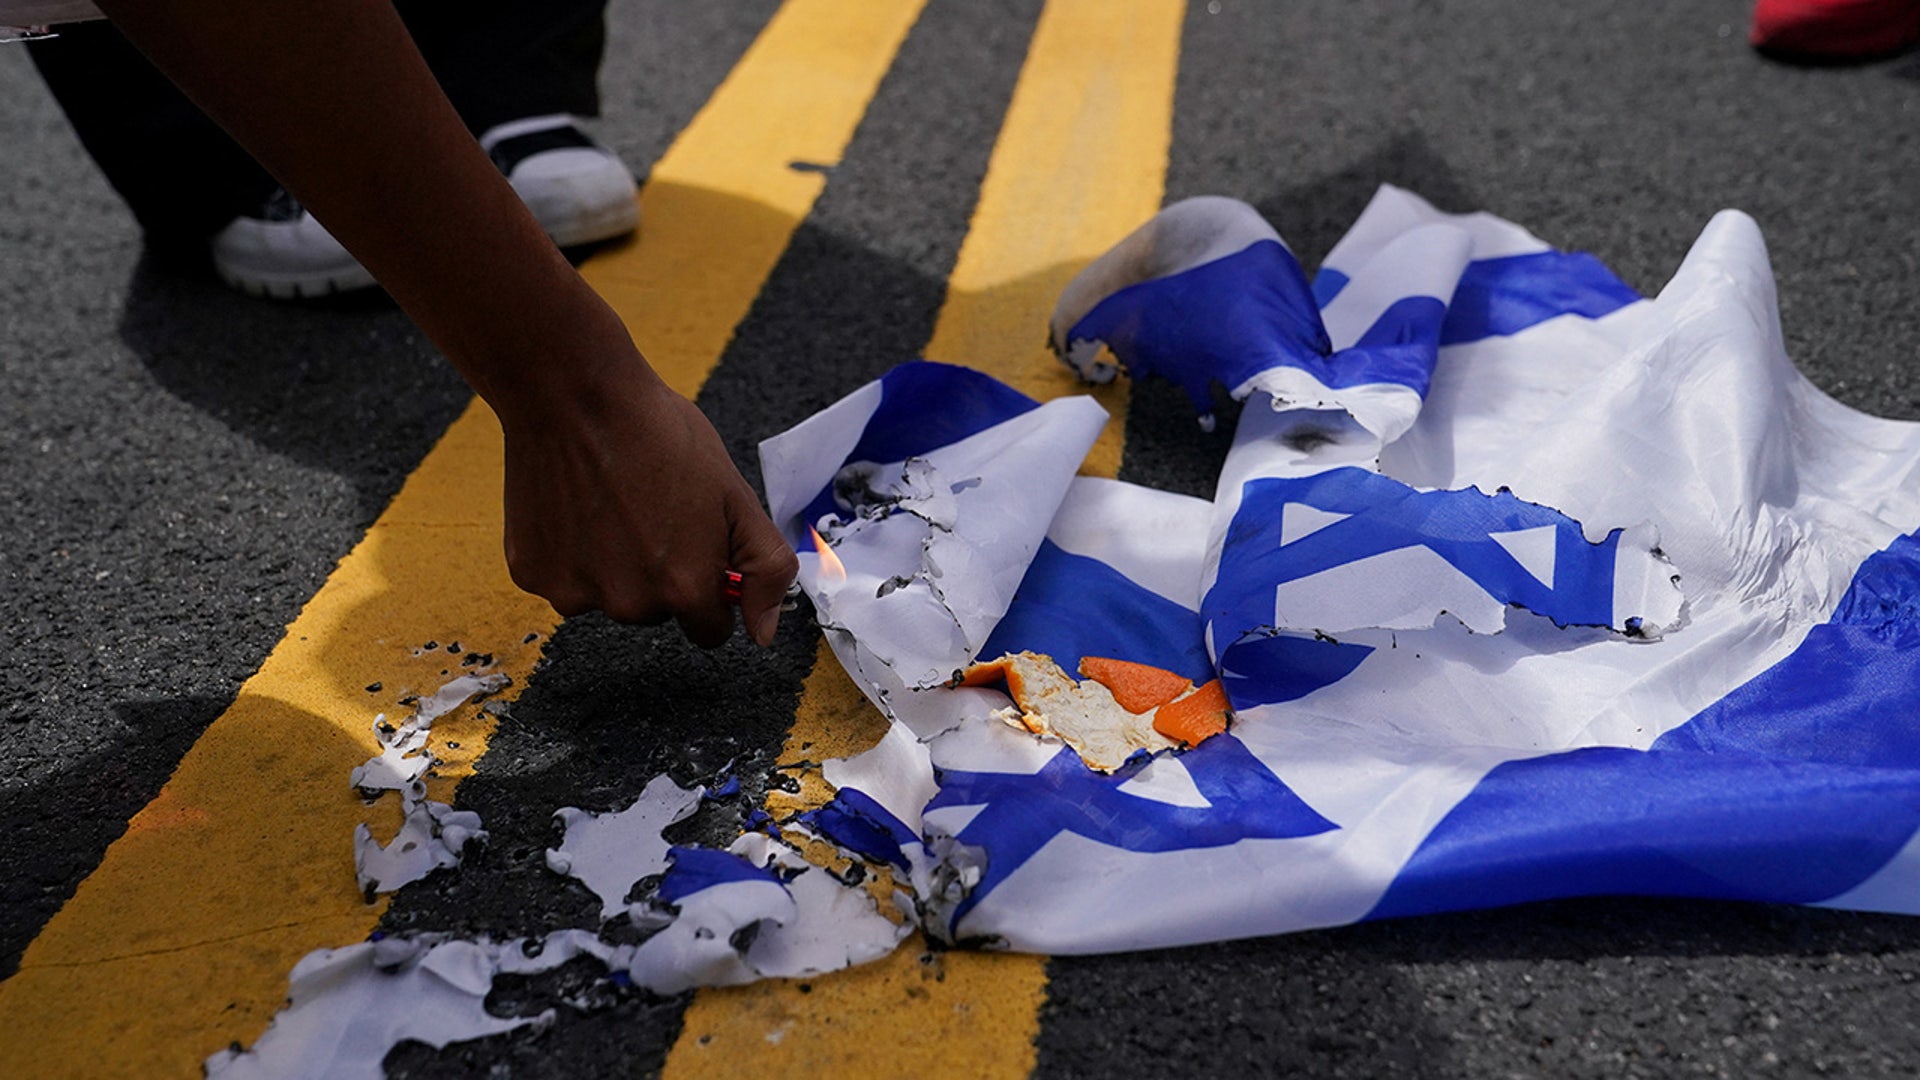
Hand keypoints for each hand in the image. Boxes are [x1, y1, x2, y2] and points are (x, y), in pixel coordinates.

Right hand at [498, 342, 796, 647]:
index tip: (695, 546)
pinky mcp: (531, 574)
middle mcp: (629, 604)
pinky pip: (562, 578)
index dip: (708, 587)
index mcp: (685, 590)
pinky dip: (569, 551)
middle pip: (657, 612)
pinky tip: (574, 504)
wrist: (575, 395)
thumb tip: (764, 633)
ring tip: (611, 501)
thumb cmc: (661, 435)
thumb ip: (765, 569)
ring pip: (608, 596)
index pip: (709, 629)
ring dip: (613, 564)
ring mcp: (574, 593)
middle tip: (651, 510)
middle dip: (661, 573)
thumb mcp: (736, 495)